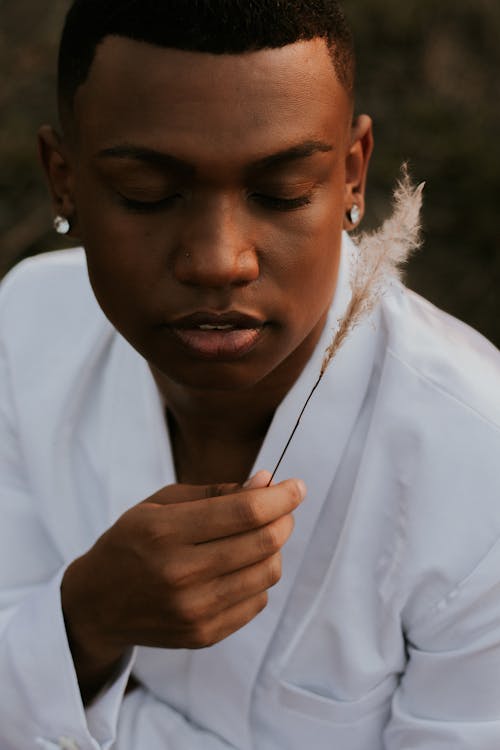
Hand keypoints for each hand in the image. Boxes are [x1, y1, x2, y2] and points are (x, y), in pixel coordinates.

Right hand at [61, 470, 305, 701]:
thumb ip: (216, 492)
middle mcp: (180, 574)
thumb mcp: (161, 503)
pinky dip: (259, 577)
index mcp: (165, 532)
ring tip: (258, 537)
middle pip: (264, 543)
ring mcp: (193, 610)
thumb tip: (266, 482)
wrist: (98, 604)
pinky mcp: (204, 634)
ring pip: (268, 573)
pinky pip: (258, 601)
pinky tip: (240, 566)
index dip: (281, 497)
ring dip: (274, 548)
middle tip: (282, 509)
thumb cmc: (133, 541)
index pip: (245, 512)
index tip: (296, 486)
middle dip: (284, 519)